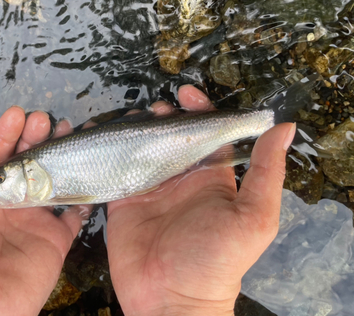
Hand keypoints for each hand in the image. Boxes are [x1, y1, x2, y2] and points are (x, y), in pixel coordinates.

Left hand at [0, 108, 87, 315]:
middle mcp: (8, 206)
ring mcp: (33, 223)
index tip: (16, 114)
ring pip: (51, 181)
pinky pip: (73, 215)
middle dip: (36, 139)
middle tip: (45, 119)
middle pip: (26, 164)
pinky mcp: (54, 242)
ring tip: (68, 133)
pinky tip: (87, 171)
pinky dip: (82, 196)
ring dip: (60, 157)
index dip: (5, 136)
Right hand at [106, 86, 294, 315]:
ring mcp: (150, 189)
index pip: (207, 136)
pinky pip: (117, 169)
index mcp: (212, 179)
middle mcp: (180, 180)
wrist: (172, 300)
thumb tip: (284, 128)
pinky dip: (111, 150)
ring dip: (137, 129)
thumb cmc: (217, 260)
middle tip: (155, 107)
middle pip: (172, 138)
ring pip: (143, 148)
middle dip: (164, 118)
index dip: (199, 112)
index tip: (187, 93)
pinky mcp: (124, 201)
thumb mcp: (253, 217)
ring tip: (131, 117)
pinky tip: (104, 134)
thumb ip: (266, 173)